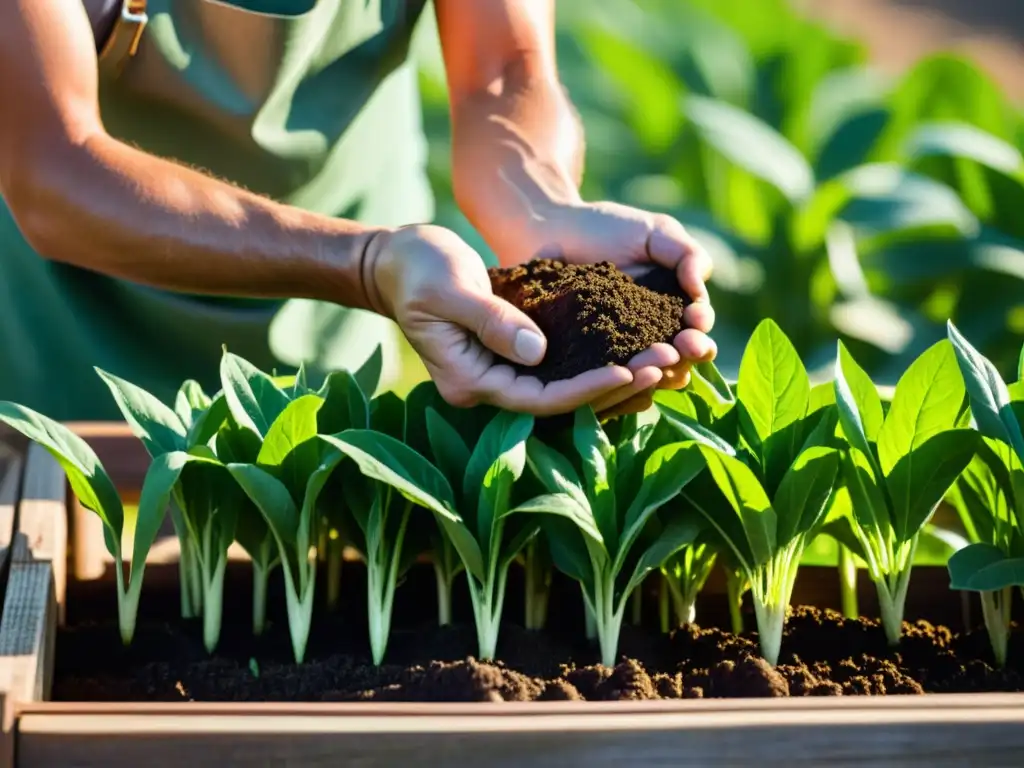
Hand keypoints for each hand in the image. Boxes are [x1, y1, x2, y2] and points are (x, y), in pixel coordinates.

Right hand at [364, 224, 666, 415]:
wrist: (399, 261)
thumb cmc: (419, 269)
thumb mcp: (451, 289)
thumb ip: (492, 321)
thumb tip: (538, 351)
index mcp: (470, 381)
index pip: (539, 398)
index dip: (586, 389)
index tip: (629, 372)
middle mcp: (489, 386)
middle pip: (560, 401)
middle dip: (613, 387)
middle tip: (663, 366)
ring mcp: (500, 372)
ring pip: (566, 387)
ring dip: (614, 377)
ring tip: (662, 359)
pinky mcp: (512, 354)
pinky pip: (562, 367)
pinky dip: (596, 360)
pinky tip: (635, 348)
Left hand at [523, 201, 717, 416]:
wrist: (555, 232)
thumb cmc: (609, 229)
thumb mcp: (655, 233)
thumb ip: (686, 253)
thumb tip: (698, 287)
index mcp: (674, 310)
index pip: (696, 328)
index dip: (700, 328)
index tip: (694, 318)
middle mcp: (652, 336)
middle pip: (679, 357)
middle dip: (688, 354)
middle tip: (686, 347)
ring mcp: (620, 352)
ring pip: (648, 371)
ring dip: (660, 371)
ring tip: (661, 366)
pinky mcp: (588, 361)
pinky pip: (606, 376)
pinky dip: (620, 380)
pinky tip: (627, 376)